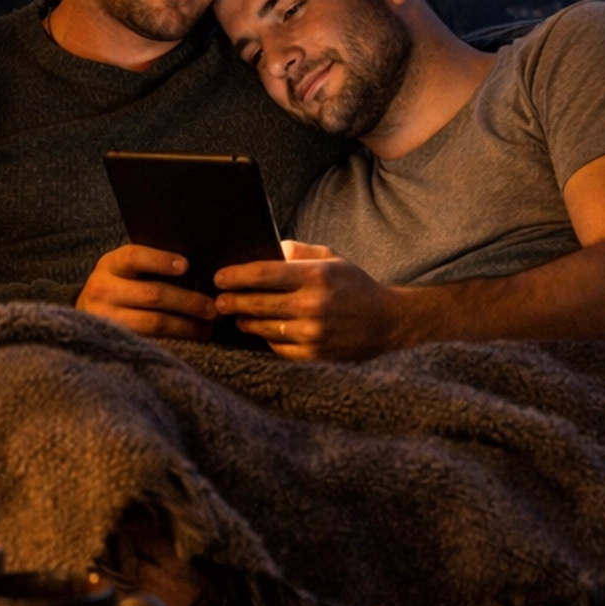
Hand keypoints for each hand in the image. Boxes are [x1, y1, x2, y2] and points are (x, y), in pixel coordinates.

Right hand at [76, 243, 216, 339]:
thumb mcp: (124, 270)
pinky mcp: (111, 342)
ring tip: (209, 326)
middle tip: (214, 307)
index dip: (160, 260)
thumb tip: (197, 267)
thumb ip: (149, 265)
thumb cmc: (118, 286)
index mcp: (109, 265)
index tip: (186, 265)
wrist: (86, 314)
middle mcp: (102, 290)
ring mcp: (105, 319)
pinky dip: (176, 340)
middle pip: (152, 294)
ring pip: (153, 323)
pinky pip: (149, 342)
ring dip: (186, 325)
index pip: (134, 257)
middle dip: (188, 301)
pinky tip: (193, 337)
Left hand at [213, 245, 402, 360]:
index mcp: (315, 275)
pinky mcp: (314, 355)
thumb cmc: (354, 285)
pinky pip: (277, 348)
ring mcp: (312, 333)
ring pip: (263, 328)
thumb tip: (266, 250)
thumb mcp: (331, 258)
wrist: (387, 322)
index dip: (235, 276)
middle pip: (257, 304)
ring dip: (245, 322)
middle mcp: (312, 305)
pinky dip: (266, 339)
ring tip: (237, 316)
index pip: (263, 274)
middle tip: (218, 300)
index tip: (219, 277)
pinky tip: (262, 331)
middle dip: (231, 302)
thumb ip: (297, 251)